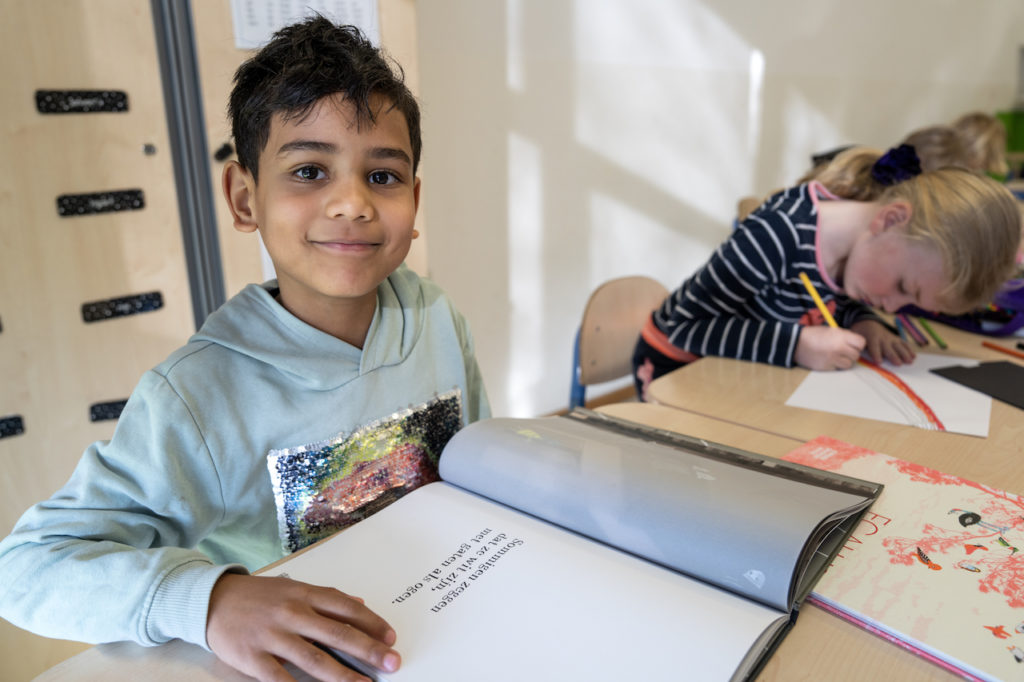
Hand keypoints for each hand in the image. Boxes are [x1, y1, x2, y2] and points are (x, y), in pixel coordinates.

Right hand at [207, 573, 400, 681]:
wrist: (212, 600)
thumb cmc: (258, 596)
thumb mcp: (293, 587)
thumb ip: (326, 598)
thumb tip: (360, 604)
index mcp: (304, 594)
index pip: (346, 608)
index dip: (372, 623)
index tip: (391, 638)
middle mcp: (292, 613)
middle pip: (337, 634)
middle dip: (368, 650)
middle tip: (392, 663)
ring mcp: (273, 636)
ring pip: (314, 659)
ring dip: (343, 676)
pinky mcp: (253, 657)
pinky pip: (280, 679)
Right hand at [794, 325, 865, 370]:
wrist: (796, 343)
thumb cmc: (814, 334)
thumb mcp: (831, 330)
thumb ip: (845, 337)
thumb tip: (856, 345)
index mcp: (841, 336)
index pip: (861, 343)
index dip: (858, 344)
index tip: (853, 344)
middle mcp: (839, 348)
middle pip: (856, 355)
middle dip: (851, 353)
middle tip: (844, 351)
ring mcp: (833, 359)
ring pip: (849, 364)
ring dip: (845, 361)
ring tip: (836, 356)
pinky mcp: (827, 367)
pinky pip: (837, 368)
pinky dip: (835, 365)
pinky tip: (828, 359)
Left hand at [851, 319, 914, 365]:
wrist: (868, 323)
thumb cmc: (860, 332)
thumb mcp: (854, 336)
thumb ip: (856, 343)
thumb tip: (854, 352)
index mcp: (871, 338)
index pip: (874, 347)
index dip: (876, 354)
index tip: (879, 362)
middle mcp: (882, 338)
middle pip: (888, 348)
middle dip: (893, 356)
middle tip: (898, 363)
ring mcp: (890, 338)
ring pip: (899, 346)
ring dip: (905, 353)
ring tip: (909, 361)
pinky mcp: (895, 338)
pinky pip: (904, 343)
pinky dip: (909, 349)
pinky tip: (914, 356)